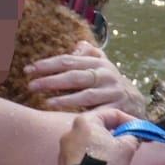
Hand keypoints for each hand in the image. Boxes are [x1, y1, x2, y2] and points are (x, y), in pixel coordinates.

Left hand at [26, 42, 145, 115]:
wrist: (135, 101)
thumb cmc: (109, 81)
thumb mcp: (101, 63)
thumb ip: (88, 53)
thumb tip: (75, 46)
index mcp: (97, 62)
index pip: (68, 61)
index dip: (47, 64)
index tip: (29, 69)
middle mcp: (105, 75)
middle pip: (74, 76)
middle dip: (50, 80)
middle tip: (31, 85)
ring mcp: (111, 92)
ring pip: (85, 95)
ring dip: (64, 99)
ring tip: (46, 102)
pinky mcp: (116, 108)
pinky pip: (96, 113)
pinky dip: (83, 115)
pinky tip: (67, 118)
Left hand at [57, 106, 141, 164]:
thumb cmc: (105, 163)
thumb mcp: (127, 147)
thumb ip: (133, 137)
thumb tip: (134, 137)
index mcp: (86, 121)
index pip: (113, 114)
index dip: (131, 121)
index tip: (142, 130)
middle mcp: (71, 131)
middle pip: (100, 128)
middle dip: (118, 135)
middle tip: (131, 143)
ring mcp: (65, 148)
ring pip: (91, 142)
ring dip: (106, 147)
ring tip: (118, 157)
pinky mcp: (63, 163)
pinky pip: (83, 155)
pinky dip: (95, 157)